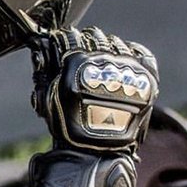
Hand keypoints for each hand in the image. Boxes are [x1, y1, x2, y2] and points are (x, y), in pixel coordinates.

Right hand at [31, 26, 158, 155]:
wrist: (100, 150)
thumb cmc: (71, 128)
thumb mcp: (49, 99)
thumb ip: (46, 74)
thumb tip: (42, 53)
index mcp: (76, 64)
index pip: (69, 36)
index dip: (64, 39)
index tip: (63, 44)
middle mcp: (103, 61)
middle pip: (95, 36)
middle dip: (86, 42)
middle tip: (83, 52)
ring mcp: (126, 68)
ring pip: (117, 43)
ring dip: (108, 48)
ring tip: (104, 60)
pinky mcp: (145, 78)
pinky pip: (141, 53)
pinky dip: (132, 54)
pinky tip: (125, 62)